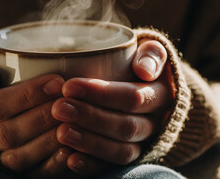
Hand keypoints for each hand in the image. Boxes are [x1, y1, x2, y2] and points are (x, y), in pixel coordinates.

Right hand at [0, 53, 70, 176]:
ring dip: (47, 142)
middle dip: (42, 117)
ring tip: (73, 122)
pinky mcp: (10, 170)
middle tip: (68, 101)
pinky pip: (29, 174)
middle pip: (8, 134)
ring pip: (18, 157)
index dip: (26, 95)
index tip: (56, 82)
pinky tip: (69, 151)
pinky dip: (50, 166)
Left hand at [51, 39, 174, 175]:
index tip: (69, 86)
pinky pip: (112, 167)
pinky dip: (92, 166)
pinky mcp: (128, 157)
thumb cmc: (141, 65)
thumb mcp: (152, 52)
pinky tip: (70, 160)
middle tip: (58, 108)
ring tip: (60, 133)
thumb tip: (144, 70)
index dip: (102, 94)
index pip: (132, 98)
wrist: (149, 87)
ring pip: (121, 151)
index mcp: (161, 95)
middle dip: (90, 118)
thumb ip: (152, 54)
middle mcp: (155, 123)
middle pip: (125, 126)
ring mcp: (143, 144)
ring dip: (89, 143)